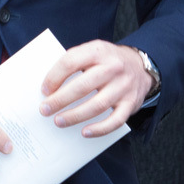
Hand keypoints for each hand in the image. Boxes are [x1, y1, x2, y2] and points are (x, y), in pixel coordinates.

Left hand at [39, 40, 153, 136]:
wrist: (140, 66)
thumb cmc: (108, 60)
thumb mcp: (93, 51)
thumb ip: (75, 62)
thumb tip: (49, 85)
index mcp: (98, 50)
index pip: (71, 62)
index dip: (54, 77)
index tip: (44, 89)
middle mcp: (113, 67)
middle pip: (82, 86)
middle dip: (60, 100)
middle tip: (45, 109)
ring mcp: (123, 86)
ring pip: (97, 105)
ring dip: (75, 116)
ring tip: (59, 121)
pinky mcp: (131, 103)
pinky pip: (115, 121)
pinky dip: (99, 129)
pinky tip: (85, 132)